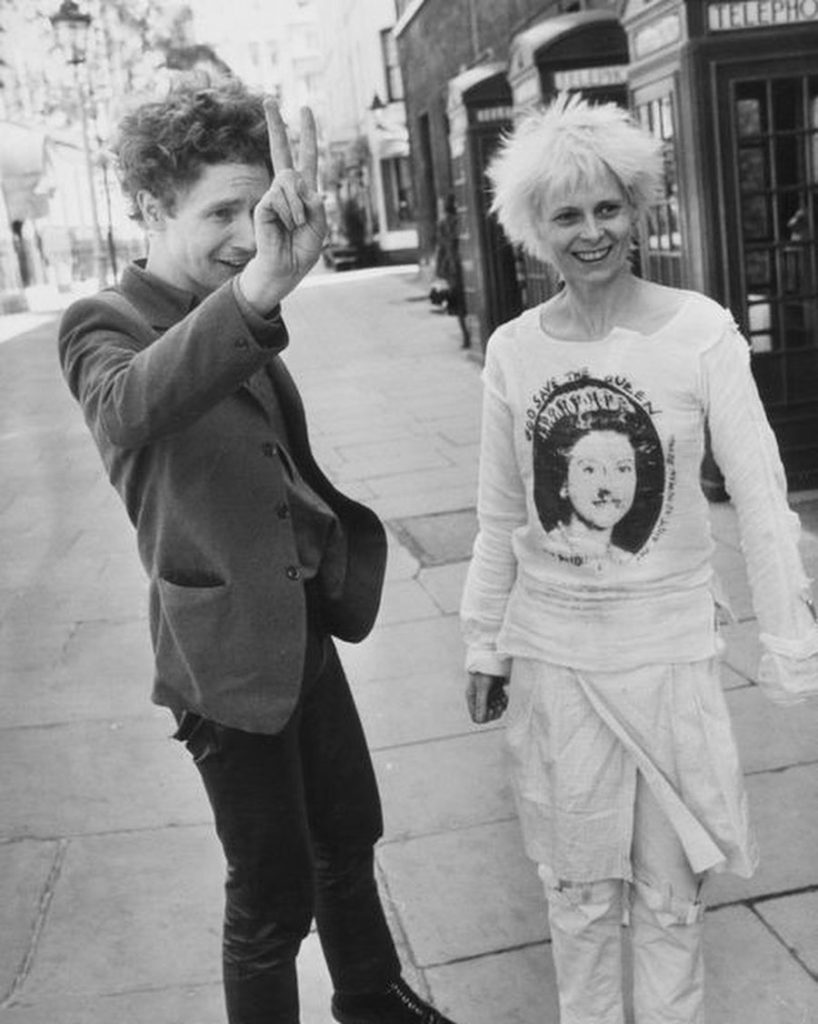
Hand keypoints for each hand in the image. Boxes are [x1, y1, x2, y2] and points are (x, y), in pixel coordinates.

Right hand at [239, 100, 327, 312]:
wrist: (284, 271)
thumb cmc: (301, 252)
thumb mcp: (319, 228)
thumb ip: (316, 206)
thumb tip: (302, 184)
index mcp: (304, 193)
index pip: (306, 159)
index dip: (306, 136)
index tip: (304, 110)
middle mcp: (287, 190)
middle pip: (282, 152)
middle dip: (277, 125)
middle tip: (269, 98)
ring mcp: (273, 196)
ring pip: (290, 183)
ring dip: (298, 208)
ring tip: (295, 226)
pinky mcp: (263, 205)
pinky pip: (280, 198)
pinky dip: (289, 214)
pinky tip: (285, 226)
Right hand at [466, 672, 508, 723]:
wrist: (490, 657)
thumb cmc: (483, 671)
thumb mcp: (482, 687)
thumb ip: (481, 703)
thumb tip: (480, 719)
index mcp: (472, 699)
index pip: (477, 717)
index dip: (485, 717)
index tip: (491, 710)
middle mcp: (479, 699)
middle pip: (487, 715)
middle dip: (495, 711)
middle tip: (499, 704)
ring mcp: (488, 696)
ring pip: (495, 709)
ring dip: (500, 706)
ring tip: (502, 698)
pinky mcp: (495, 692)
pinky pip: (500, 702)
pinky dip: (504, 700)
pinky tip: (505, 694)